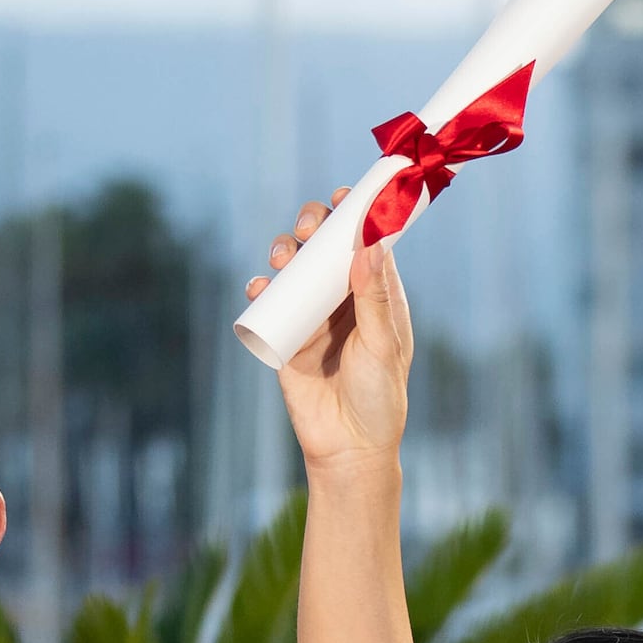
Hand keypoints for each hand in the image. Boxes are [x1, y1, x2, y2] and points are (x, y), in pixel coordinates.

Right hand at [247, 186, 411, 474]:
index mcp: (376, 296)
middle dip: (313, 227)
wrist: (347, 446)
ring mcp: (313, 315)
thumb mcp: (382, 347)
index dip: (356, 215)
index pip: (366, 244)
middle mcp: (344, 299)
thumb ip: (375, 299)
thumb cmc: (378, 397)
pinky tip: (260, 286)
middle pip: (324, 248)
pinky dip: (260, 288)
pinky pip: (269, 302)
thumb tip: (370, 245)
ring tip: (284, 258)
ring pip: (295, 269)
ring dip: (286, 252)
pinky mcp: (286, 335)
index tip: (344, 195)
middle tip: (309, 226)